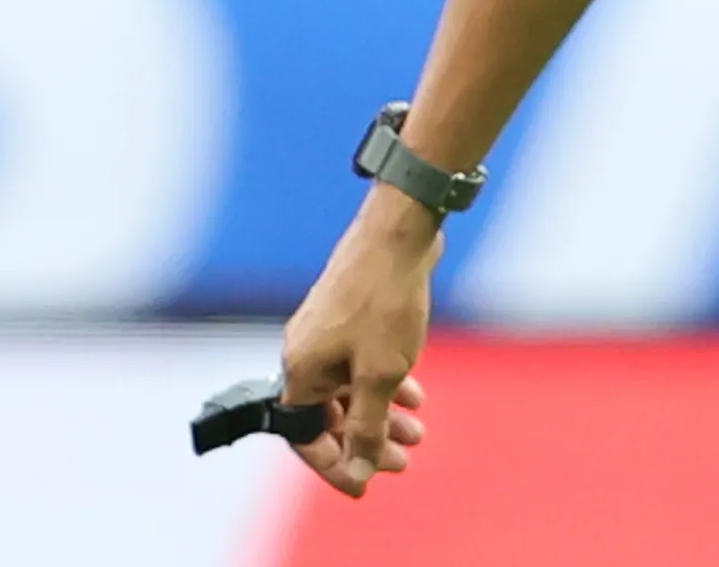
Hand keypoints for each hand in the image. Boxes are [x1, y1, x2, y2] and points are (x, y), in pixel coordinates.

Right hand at [278, 188, 440, 497]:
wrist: (398, 232)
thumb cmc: (384, 302)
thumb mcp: (380, 376)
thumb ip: (367, 428)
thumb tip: (358, 470)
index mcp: (300, 370)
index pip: (304, 436)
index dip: (333, 466)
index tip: (364, 486)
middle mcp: (305, 352)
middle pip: (329, 414)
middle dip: (367, 442)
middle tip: (404, 461)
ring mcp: (326, 332)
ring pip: (349, 388)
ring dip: (382, 413)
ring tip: (418, 433)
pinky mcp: (348, 315)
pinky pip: (361, 363)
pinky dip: (385, 383)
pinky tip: (416, 394)